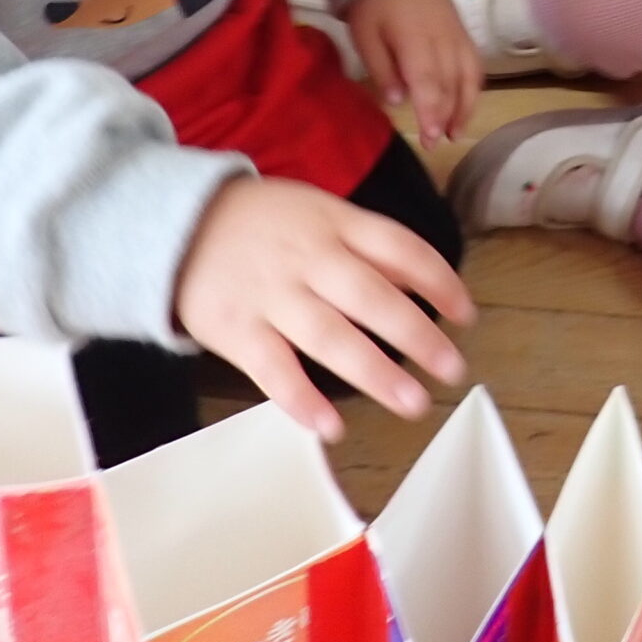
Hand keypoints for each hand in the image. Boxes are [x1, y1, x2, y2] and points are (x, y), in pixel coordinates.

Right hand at [175, 176, 474, 434]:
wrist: (175, 224)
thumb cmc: (265, 224)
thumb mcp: (319, 213)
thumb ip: (368, 246)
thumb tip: (423, 283)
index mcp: (335, 222)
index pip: (400, 248)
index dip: (438, 281)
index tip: (466, 315)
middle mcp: (308, 258)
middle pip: (371, 297)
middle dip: (418, 335)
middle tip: (453, 369)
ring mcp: (271, 294)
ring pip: (330, 337)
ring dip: (376, 373)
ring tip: (414, 404)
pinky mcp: (235, 329)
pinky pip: (273, 370)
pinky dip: (303, 400)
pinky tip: (333, 427)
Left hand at [346, 0, 480, 146]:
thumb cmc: (374, 3)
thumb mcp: (365, 35)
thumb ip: (382, 69)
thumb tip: (398, 101)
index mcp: (416, 40)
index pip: (429, 83)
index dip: (432, 112)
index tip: (430, 138)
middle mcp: (443, 40)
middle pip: (451, 84)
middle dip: (446, 117)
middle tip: (436, 144)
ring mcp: (458, 36)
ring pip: (469, 77)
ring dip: (465, 107)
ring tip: (455, 133)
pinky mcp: (464, 34)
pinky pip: (475, 64)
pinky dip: (473, 88)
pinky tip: (466, 106)